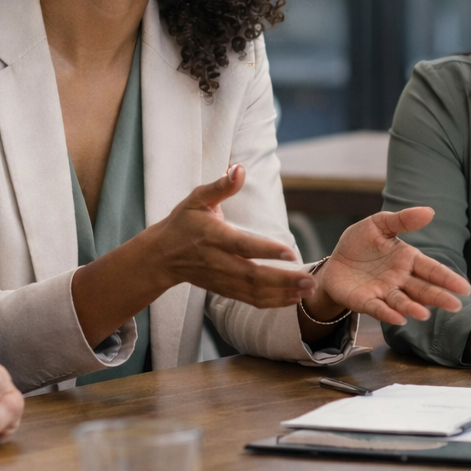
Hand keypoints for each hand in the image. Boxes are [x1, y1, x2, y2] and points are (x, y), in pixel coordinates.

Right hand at [135, 165, 315, 308]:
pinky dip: (272, 302)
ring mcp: (221, 279)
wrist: (161, 256)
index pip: (242, 245)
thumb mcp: (196, 199)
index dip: (266, 250)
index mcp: (213, 236)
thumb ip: (220, 186)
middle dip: (283, 280)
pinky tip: (293, 299)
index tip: (290, 252)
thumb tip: (239, 168)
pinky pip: (249, 300)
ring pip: (253, 292)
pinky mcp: (224, 290)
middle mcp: (218, 261)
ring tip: (308, 290)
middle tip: (309, 280)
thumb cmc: (182, 223)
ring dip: (282, 294)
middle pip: (252, 275)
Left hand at [307, 207, 470, 325]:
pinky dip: (388, 314)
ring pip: (402, 301)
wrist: (334, 262)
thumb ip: (402, 220)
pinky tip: (399, 319)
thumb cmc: (360, 243)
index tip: (464, 288)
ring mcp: (384, 292)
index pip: (431, 269)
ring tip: (424, 314)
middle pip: (422, 289)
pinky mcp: (366, 301)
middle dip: (438, 297)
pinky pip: (378, 308)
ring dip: (413, 308)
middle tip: (456, 306)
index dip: (447, 278)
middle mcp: (400, 279)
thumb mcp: (379, 225)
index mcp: (407, 259)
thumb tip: (430, 212)